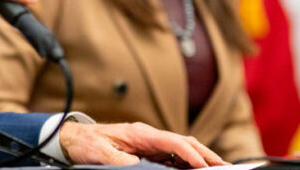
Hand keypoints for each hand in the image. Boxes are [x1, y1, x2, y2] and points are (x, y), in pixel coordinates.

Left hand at [59, 121, 226, 167]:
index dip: (190, 154)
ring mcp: (150, 142)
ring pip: (182, 148)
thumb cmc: (88, 143)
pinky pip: (173, 156)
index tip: (203, 167)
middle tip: (224, 167)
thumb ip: (121, 160)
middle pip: (184, 142)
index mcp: (141, 133)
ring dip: (200, 157)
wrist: (75, 138)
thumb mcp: (101, 154)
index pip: (173, 142)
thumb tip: (138, 166)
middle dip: (205, 154)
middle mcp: (149, 136)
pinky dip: (188, 162)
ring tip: (217, 169)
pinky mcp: (148, 150)